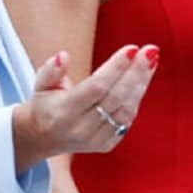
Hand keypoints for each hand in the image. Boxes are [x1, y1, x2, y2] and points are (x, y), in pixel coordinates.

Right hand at [13, 44, 157, 167]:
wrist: (44, 138)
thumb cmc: (46, 104)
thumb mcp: (40, 84)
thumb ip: (51, 70)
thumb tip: (63, 56)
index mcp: (63, 112)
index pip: (96, 87)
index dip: (115, 68)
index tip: (132, 48)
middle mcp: (81, 128)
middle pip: (116, 98)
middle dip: (135, 72)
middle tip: (150, 51)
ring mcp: (96, 139)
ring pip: (126, 110)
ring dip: (141, 83)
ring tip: (152, 60)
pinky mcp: (107, 144)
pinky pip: (127, 119)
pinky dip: (137, 97)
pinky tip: (144, 77)